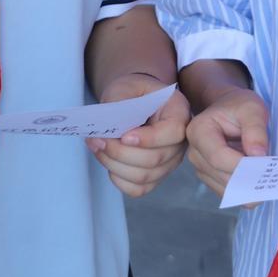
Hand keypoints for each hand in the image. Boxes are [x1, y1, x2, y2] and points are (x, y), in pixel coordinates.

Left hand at [85, 75, 190, 197]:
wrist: (134, 101)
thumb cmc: (132, 92)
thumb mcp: (124, 87)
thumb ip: (119, 104)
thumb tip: (111, 130)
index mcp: (179, 112)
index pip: (174, 131)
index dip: (149, 138)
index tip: (124, 136)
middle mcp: (180, 140)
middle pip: (156, 159)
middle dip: (120, 153)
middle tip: (97, 139)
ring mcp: (170, 161)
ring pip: (144, 176)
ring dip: (114, 165)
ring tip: (97, 147)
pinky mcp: (156, 175)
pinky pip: (139, 189)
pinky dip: (119, 180)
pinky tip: (109, 163)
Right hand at [186, 87, 268, 196]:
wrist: (229, 109)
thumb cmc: (239, 106)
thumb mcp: (252, 108)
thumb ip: (256, 129)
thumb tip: (258, 156)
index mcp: (199, 131)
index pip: (218, 157)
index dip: (241, 165)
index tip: (264, 165)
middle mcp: (195, 153)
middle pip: (221, 175)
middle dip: (247, 178)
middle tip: (271, 178)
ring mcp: (201, 167)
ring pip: (225, 187)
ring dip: (247, 186)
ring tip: (267, 180)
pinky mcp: (210, 177)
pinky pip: (227, 191)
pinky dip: (244, 190)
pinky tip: (258, 183)